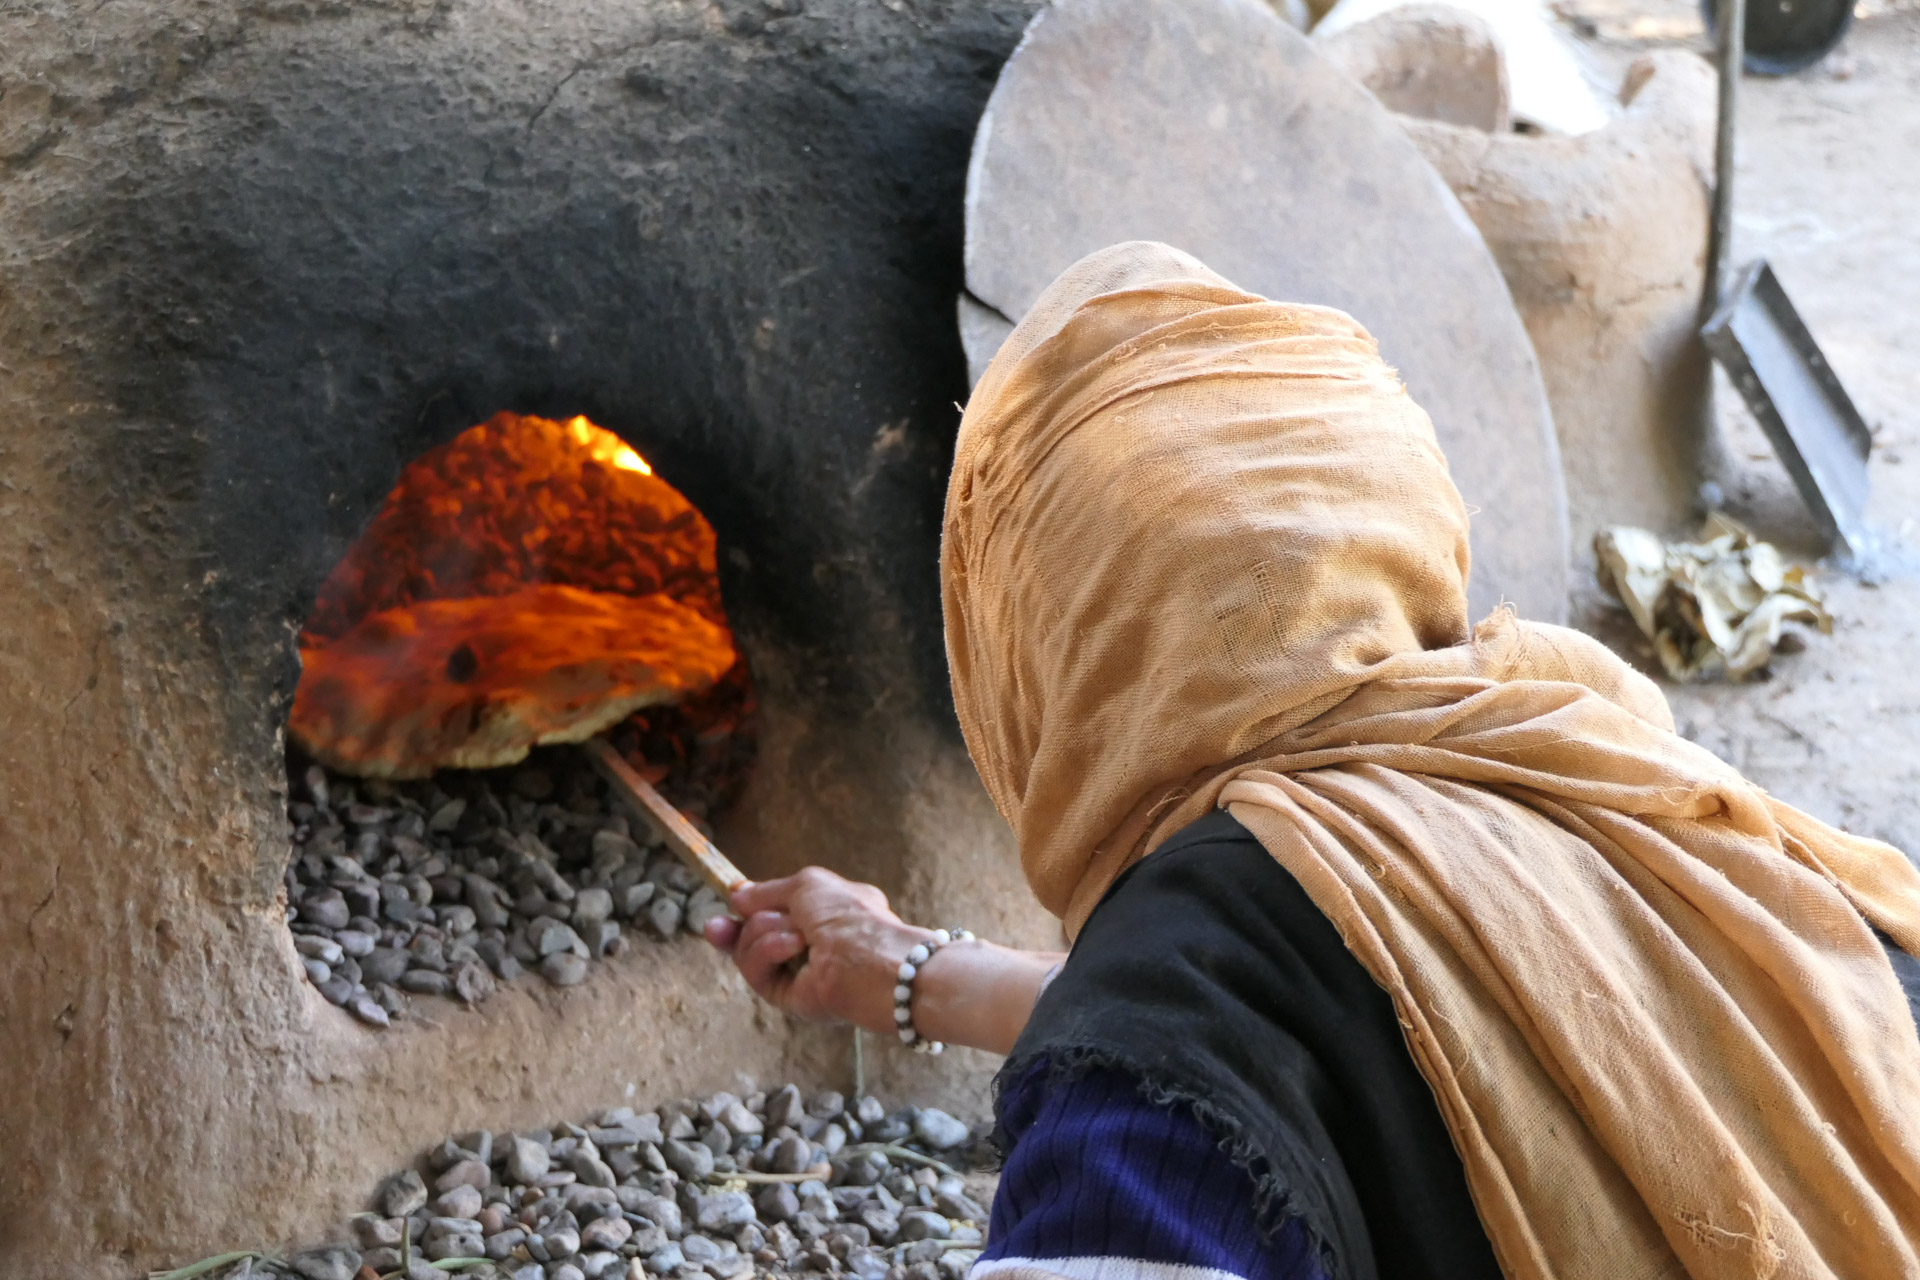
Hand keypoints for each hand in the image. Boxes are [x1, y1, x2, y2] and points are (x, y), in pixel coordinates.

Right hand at [703, 867, 932, 1034]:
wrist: (867, 958)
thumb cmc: (847, 916)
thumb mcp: (806, 885)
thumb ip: (768, 892)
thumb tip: (737, 896)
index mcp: (822, 913)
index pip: (775, 911)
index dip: (747, 907)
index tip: (728, 900)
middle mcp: (809, 943)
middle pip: (753, 936)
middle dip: (733, 930)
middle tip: (715, 927)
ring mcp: (798, 971)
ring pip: (750, 952)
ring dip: (763, 934)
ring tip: (795, 934)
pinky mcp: (788, 997)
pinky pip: (757, 973)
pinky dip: (768, 955)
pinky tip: (792, 947)